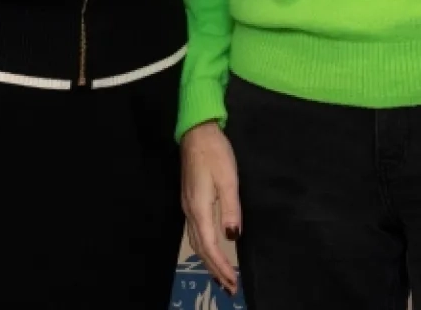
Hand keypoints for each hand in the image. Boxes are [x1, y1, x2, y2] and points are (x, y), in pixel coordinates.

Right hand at [181, 121, 241, 294]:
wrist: (196, 133)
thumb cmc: (215, 153)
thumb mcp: (228, 179)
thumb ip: (231, 208)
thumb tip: (232, 236)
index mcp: (199, 208)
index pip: (209, 245)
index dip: (221, 265)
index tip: (233, 282)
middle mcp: (190, 211)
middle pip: (200, 248)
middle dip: (214, 269)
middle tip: (229, 288)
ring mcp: (188, 206)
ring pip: (196, 242)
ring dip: (208, 261)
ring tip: (221, 276)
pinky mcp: (190, 201)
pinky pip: (195, 233)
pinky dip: (204, 248)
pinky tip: (211, 250)